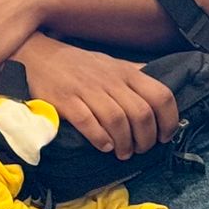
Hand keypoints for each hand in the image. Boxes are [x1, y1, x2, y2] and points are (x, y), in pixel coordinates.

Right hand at [14, 34, 178, 159]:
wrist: (38, 56)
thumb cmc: (80, 64)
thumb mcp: (112, 64)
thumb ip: (135, 76)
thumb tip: (160, 89)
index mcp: (127, 72)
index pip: (161, 95)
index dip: (169, 119)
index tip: (166, 136)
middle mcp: (111, 80)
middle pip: (141, 113)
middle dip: (146, 138)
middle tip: (141, 150)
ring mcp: (88, 90)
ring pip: (118, 120)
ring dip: (125, 143)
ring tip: (123, 153)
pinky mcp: (66, 101)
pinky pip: (89, 122)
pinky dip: (100, 139)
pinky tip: (105, 146)